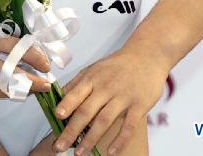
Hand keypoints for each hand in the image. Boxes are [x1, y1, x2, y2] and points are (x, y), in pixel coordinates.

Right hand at [0, 7, 52, 97]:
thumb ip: (2, 39)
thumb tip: (30, 50)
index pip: (15, 50)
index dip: (34, 58)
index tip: (46, 64)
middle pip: (10, 75)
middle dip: (32, 82)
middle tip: (47, 84)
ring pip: (0, 89)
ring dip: (20, 91)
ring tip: (34, 89)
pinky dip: (4, 92)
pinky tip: (14, 90)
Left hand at [51, 45, 169, 154]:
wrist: (146, 56)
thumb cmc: (117, 65)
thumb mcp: (95, 68)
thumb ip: (78, 83)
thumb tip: (59, 97)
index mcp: (93, 78)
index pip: (76, 93)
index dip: (66, 105)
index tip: (55, 117)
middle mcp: (106, 87)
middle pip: (86, 110)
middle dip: (71, 130)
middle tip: (59, 147)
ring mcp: (123, 96)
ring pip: (104, 120)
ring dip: (90, 139)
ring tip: (80, 153)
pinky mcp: (139, 105)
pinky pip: (128, 126)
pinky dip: (119, 140)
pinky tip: (111, 152)